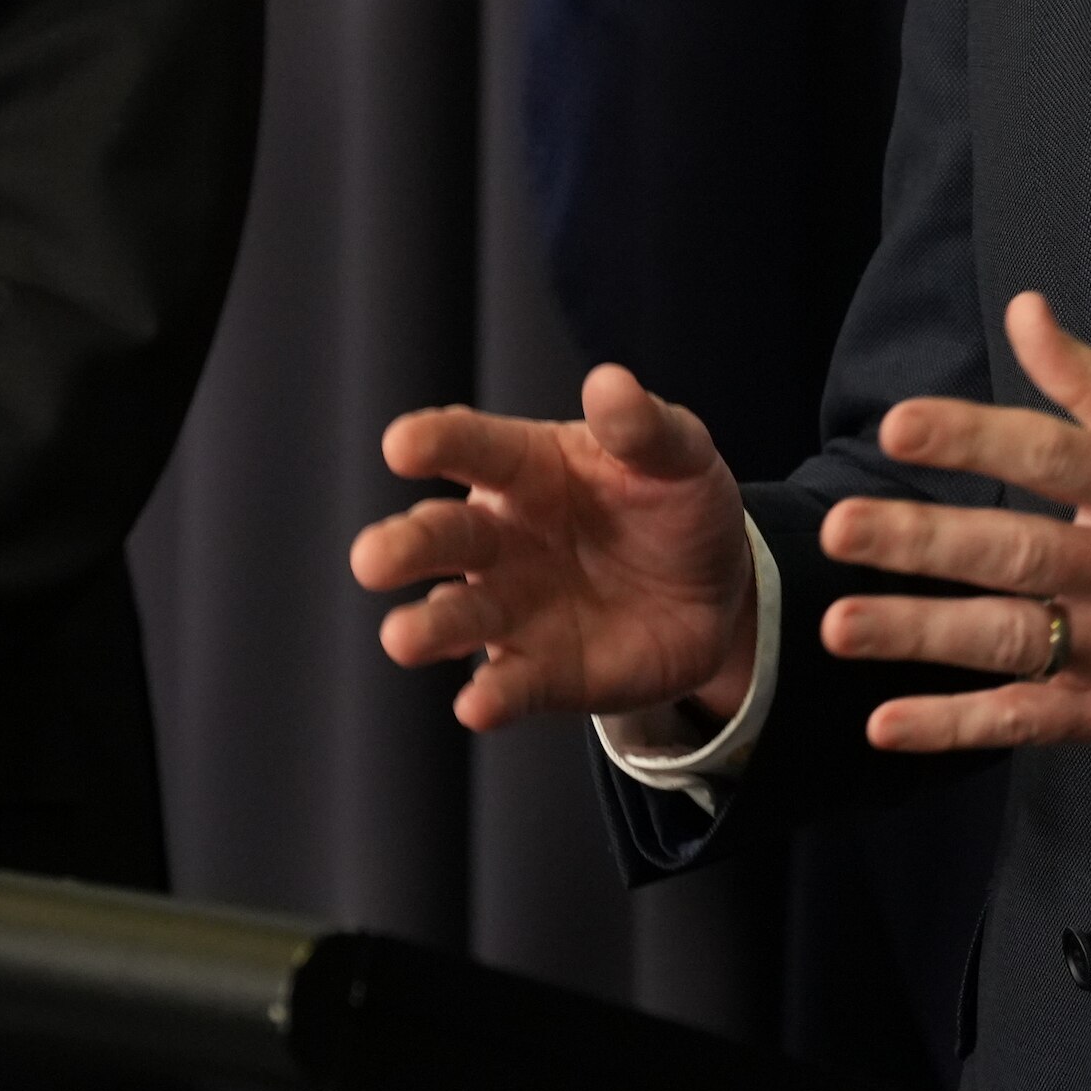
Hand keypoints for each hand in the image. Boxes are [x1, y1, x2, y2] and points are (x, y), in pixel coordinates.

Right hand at [353, 366, 759, 732]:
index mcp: (524, 467)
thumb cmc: (674, 505)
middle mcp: (501, 539)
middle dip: (404, 547)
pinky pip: (511, 683)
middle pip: (441, 538)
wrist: (717, 593)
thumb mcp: (678, 455)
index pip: (469, 448)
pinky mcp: (541, 671)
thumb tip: (610, 383)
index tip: (402, 444)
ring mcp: (515, 608)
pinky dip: (492, 696)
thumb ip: (643, 426)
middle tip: (373, 560)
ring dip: (428, 627)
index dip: (435, 443)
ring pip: (457, 617)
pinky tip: (478, 706)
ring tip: (402, 638)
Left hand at [820, 292, 1090, 758]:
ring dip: (921, 635)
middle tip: (839, 530)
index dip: (978, 439)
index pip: (1058, 457)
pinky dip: (957, 725)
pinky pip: (1027, 720)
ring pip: (1012, 640)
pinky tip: (888, 723)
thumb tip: (1023, 310)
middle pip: (1020, 554)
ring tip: (838, 625)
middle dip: (923, 543)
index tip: (901, 426)